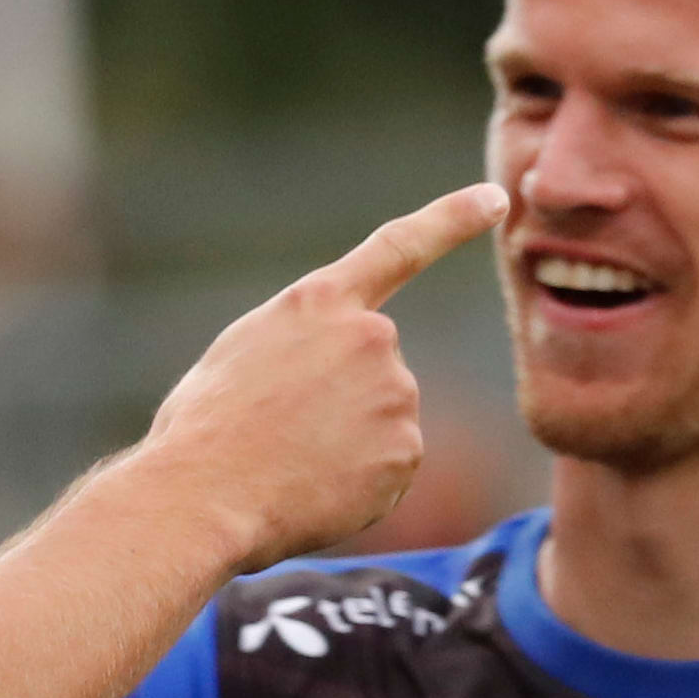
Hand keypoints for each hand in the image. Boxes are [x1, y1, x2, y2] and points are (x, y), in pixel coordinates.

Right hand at [134, 185, 508, 571]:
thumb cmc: (202, 432)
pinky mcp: (406, 449)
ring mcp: (395, 392)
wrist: (203, 497)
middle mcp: (369, 336)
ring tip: (289, 463)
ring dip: (348, 444)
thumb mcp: (240, 357)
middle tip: (282, 432)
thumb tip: (325, 380)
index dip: (453, 219)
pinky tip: (314, 491)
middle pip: (375, 367)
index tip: (496, 200)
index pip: (400, 247)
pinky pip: (390, 468)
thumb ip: (299, 346)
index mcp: (318, 302)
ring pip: (383, 420)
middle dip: (342, 398)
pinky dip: (360, 484)